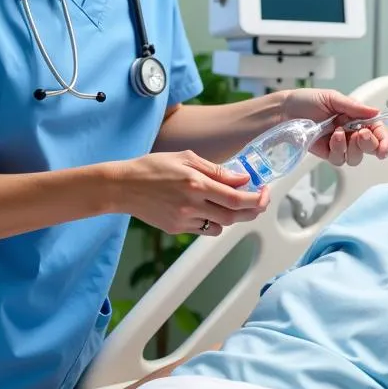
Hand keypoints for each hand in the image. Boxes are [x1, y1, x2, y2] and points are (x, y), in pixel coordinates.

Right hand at [115, 151, 269, 236]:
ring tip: (233, 204)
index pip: (236, 198)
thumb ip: (216, 170)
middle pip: (233, 216)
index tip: (264, 191)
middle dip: (252, 210)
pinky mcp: (176, 229)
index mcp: (196, 183)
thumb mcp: (186, 158)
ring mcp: (183, 220)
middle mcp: (192, 204)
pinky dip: (213, 221)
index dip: (256, 198)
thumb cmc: (153, 167)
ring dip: (232, 217)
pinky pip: (203, 230)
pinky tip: (210, 209)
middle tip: (259, 200)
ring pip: (220, 226)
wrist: (123, 187)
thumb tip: (242, 178)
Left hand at [282, 89, 387, 166]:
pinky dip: (337, 150)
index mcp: (356, 117)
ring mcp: (340, 144)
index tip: (384, 147)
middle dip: (369, 144)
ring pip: (355, 158)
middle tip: (360, 134)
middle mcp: (351, 132)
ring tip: (338, 133)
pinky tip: (331, 138)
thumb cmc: (307, 100)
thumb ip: (354, 107)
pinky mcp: (327, 153)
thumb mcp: (333, 98)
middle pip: (370, 148)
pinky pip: (339, 160)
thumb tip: (375, 112)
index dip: (384, 141)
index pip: (377, 132)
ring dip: (351, 147)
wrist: (285, 111)